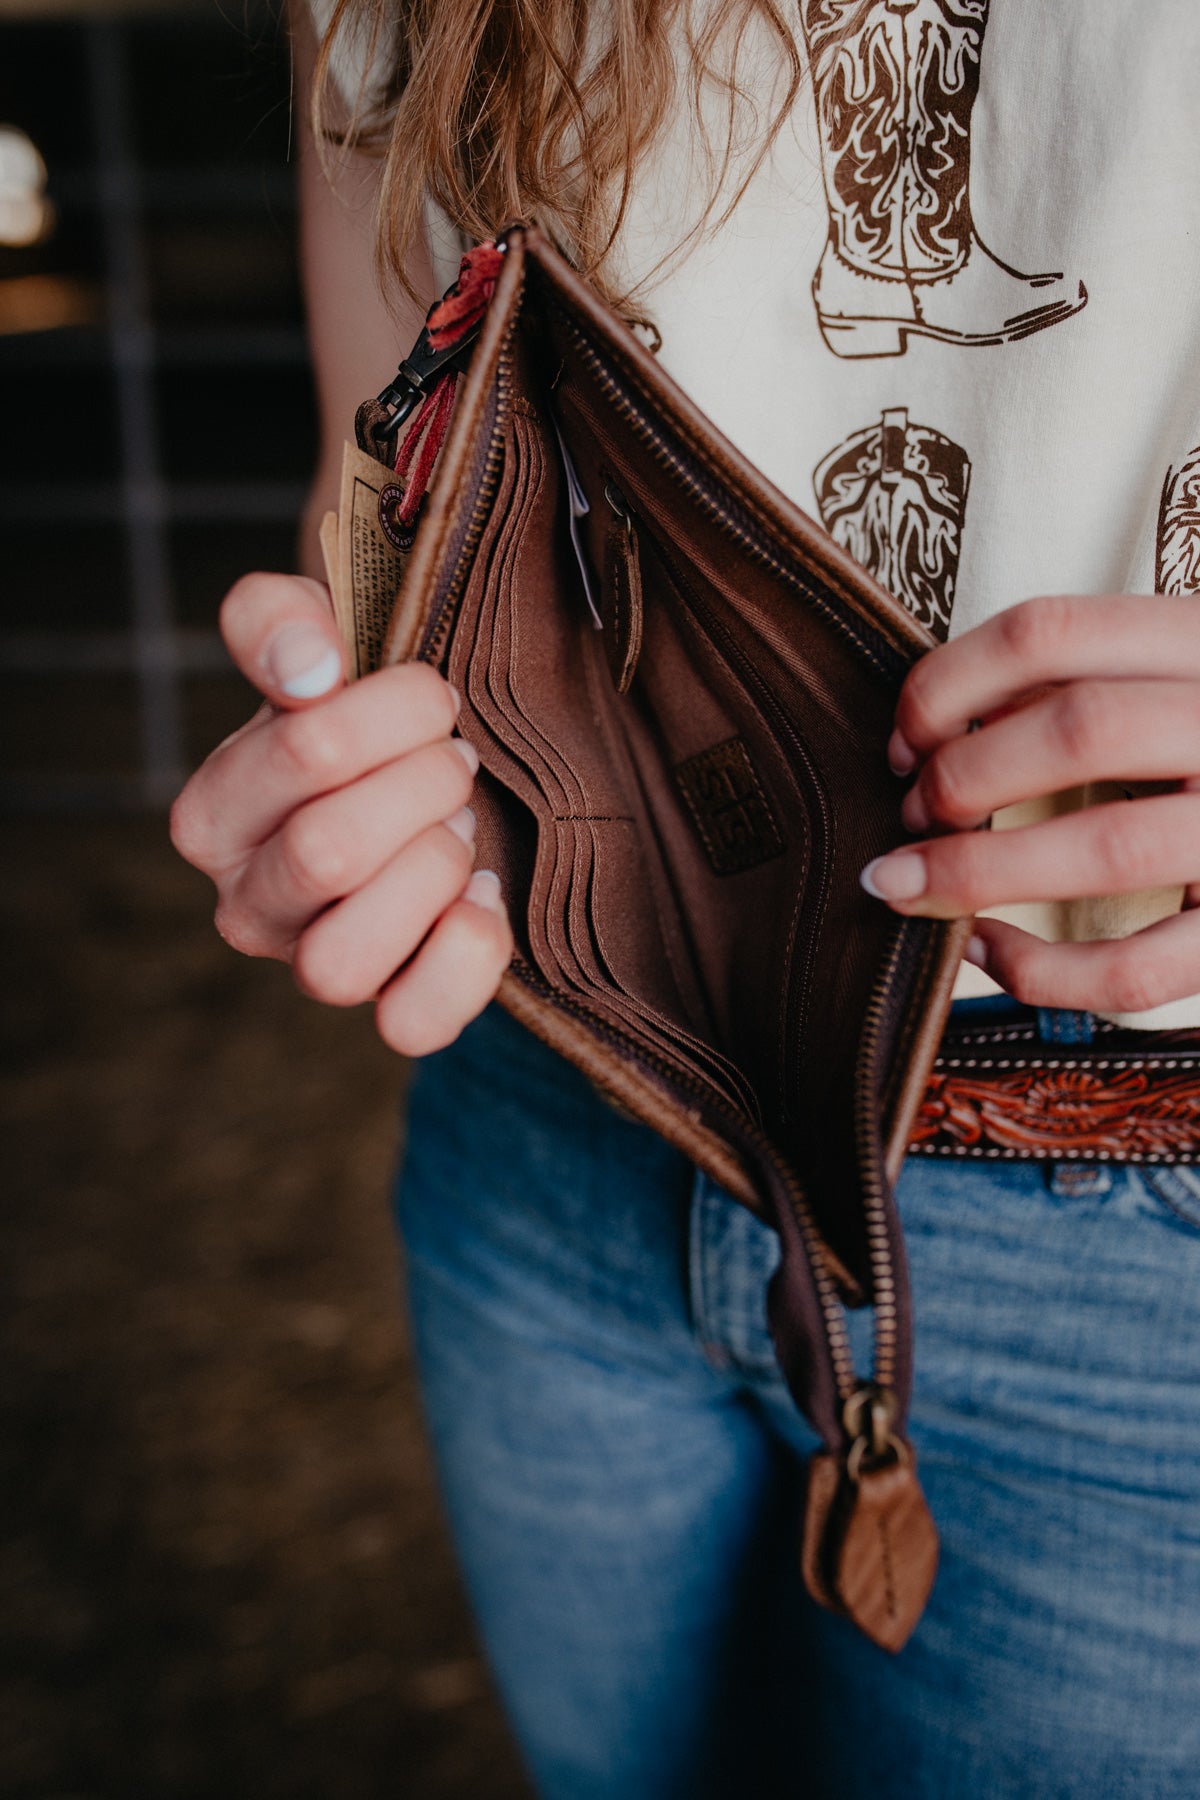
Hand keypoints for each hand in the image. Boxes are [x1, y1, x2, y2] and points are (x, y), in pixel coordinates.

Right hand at [170, 572, 512, 1054]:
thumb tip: (307, 668)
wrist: (437, 780)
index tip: (434, 699)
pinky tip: (483, 894)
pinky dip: (464, 957)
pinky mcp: (387, 1009)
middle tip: (455, 761)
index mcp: (212, 815)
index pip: (303, 753)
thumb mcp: (314, 640)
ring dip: (430, 872)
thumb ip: (277, 620)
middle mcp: (245, 904)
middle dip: (422, 787)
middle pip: (327, 854)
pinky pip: (410, 1025)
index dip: (396, 711)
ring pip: (341, 961)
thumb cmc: (367, 716)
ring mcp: (311, 966)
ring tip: (457, 828)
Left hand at [860, 594, 1199, 1012]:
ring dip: (975, 872)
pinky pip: (1140, 969)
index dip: (945, 685)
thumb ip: (1089, 677)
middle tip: (911, 813)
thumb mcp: (1179, 675)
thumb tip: (938, 725)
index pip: (1050, 631)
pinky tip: (984, 949)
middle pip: (1075, 732)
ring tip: (907, 882)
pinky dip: (1041, 970)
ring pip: (1107, 848)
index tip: (902, 738)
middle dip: (960, 778)